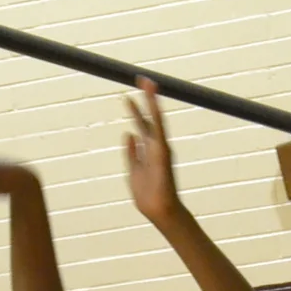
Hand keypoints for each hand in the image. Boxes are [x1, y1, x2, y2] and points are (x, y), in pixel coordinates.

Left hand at [123, 79, 182, 227]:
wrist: (159, 209)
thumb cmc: (147, 194)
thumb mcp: (133, 170)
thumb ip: (131, 152)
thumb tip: (128, 134)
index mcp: (148, 149)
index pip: (141, 125)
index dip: (135, 110)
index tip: (128, 96)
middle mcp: (156, 145)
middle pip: (148, 117)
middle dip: (145, 99)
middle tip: (141, 80)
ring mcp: (160, 147)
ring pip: (155, 119)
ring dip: (151, 101)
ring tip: (147, 83)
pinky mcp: (162, 151)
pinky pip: (159, 129)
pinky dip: (156, 115)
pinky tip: (152, 102)